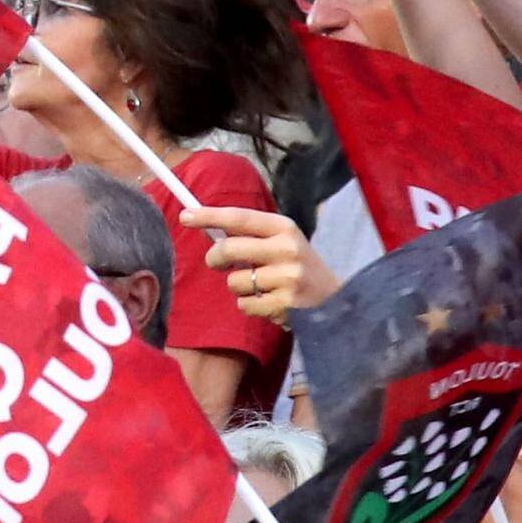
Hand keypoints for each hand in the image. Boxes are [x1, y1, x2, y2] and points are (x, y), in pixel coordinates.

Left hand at [194, 206, 336, 324]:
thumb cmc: (297, 268)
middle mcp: (288, 249)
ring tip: (261, 287)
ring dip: (239, 287)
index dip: (209, 216)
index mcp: (284, 228)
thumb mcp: (282, 242)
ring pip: (235, 282)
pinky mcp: (286, 304)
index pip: (239, 217)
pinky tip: (270, 303)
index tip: (184, 216)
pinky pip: (245, 305)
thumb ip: (250, 236)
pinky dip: (250, 306)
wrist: (336, 301)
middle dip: (215, 258)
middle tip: (217, 262)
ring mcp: (288, 277)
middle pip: (229, 249)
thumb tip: (207, 229)